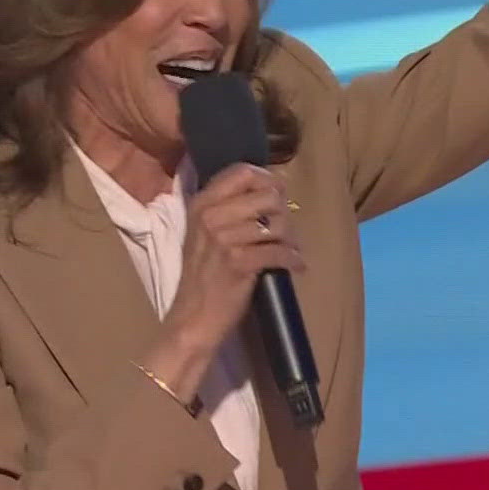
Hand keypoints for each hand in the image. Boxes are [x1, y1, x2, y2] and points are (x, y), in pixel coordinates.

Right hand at [139, 164, 301, 400]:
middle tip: (284, 232)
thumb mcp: (206, 233)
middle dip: (284, 213)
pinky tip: (295, 265)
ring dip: (290, 238)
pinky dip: (293, 259)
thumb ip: (231, 208)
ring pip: (276, 223)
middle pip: (267, 195)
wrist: (193, 318)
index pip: (242, 171)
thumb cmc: (204, 275)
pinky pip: (279, 251)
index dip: (268, 179)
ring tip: (289, 249)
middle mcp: (210, 216)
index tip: (278, 194)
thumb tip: (274, 190)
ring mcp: (223, 238)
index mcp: (202, 203)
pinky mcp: (238, 262)